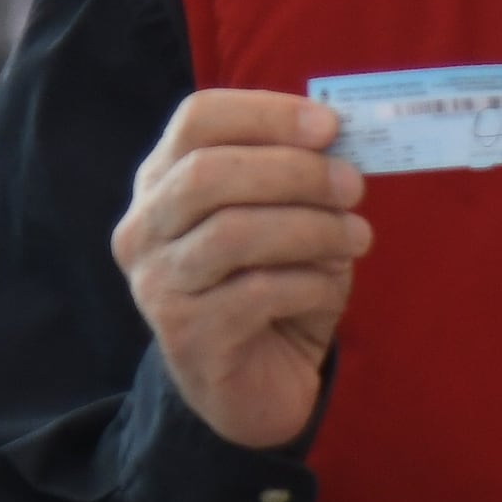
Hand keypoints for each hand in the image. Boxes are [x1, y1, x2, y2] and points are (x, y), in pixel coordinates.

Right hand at [115, 90, 370, 450]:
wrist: (255, 388)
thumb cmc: (273, 289)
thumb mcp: (289, 221)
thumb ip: (302, 177)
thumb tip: (341, 140)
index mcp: (162, 182)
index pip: (196, 120)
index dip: (266, 113)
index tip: (329, 126)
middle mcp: (144, 229)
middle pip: (208, 172)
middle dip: (294, 172)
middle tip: (353, 185)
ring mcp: (157, 284)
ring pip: (233, 233)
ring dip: (311, 228)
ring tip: (357, 238)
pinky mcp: (186, 336)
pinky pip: (257, 292)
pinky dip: (309, 283)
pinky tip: (330, 289)